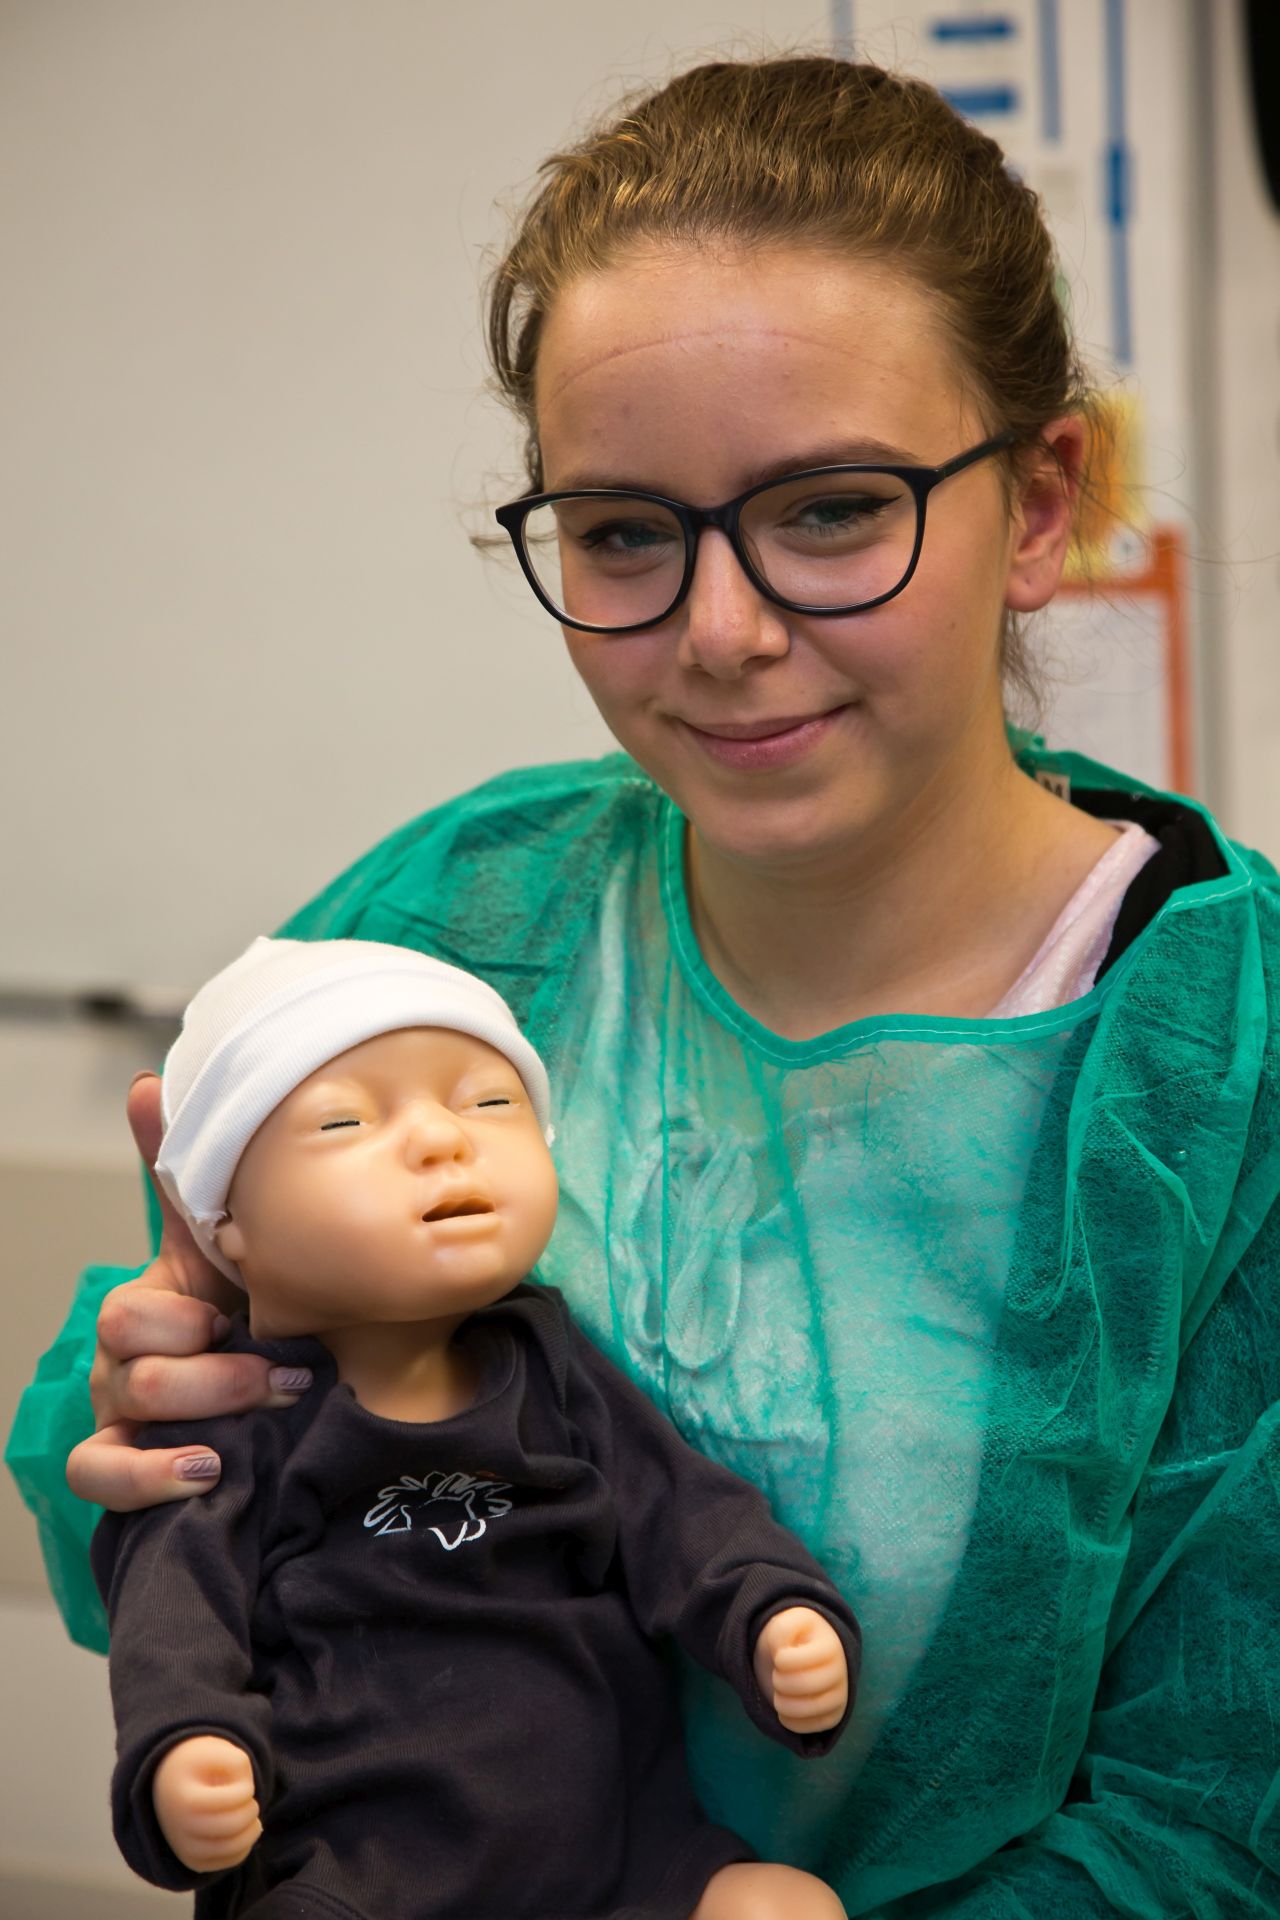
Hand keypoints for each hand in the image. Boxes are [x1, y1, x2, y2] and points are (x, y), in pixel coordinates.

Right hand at [65, 1073, 310, 1512]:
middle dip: (213, 1367)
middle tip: (285, 1371)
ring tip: (269, 1408)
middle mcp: (125, 1360)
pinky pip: (100, 1475)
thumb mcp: (235, 1245)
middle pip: (130, 1359)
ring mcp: (122, 1415)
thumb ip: (195, 1177)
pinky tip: (207, 1469)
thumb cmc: (255, 1311)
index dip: (175, 1317)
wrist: (295, 1394)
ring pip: (127, 1407)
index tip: (229, 1315)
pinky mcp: (126, 1467)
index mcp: (152, 1305)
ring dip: (205, 1409)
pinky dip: (150, 1474)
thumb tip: (147, 1083)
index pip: (129, 1307)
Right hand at [152, 1734, 261, 1872]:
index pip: (230, 1802)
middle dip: (251, 1810)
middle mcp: (179, 1830)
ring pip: (233, 1849)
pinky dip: (245, 1845)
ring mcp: (185, 1850)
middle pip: (232, 1826)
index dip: (247, 1790)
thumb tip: (248, 1793)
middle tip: (249, 1800)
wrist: (168, 1784)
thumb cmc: (198, 1764)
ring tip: (249, 1813)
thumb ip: (239, 1764)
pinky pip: (229, 1861)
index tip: (243, 1783)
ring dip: (252, 1829)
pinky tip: (243, 1828)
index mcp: (184, 1799)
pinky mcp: (194, 1862)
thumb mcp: (216, 1750)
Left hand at [752, 1606, 848, 1733]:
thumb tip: (782, 1652)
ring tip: (780, 1694)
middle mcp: (841, 1670)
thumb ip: (782, 1629)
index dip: (779, 1660)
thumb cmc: (794, 1638)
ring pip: (810, 1709)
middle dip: (780, 1682)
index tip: (779, 1657)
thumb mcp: (786, 1623)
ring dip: (784, 1704)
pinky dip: (793, 1723)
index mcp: (829, 1645)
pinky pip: (815, 1727)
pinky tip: (785, 1711)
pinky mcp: (836, 1715)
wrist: (806, 1655)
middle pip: (803, 1684)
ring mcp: (841, 1695)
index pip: (794, 1660)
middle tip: (777, 1676)